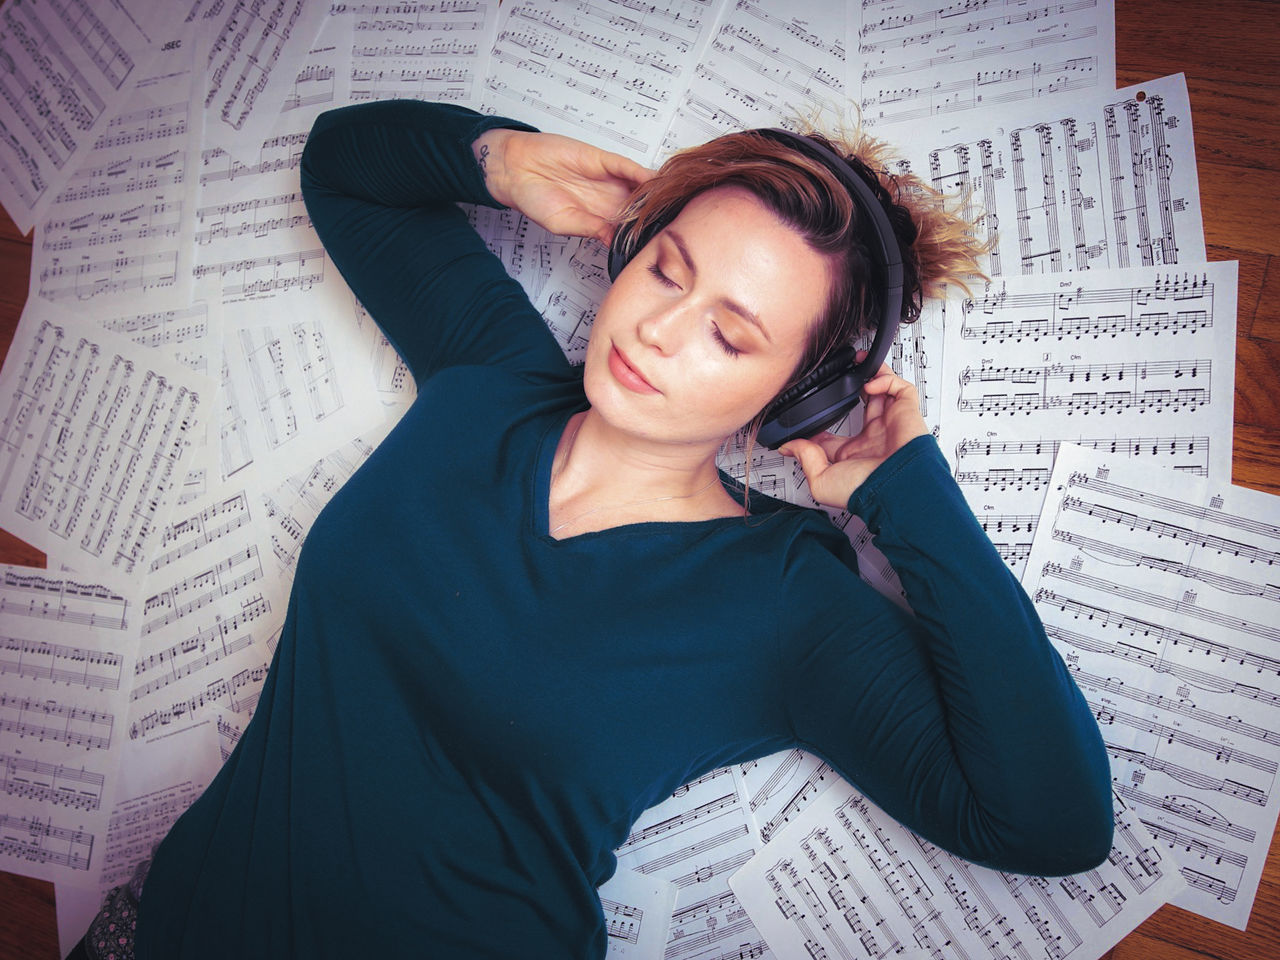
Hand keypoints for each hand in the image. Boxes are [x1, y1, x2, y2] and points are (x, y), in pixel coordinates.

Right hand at [473, 128, 654, 244]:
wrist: (516, 169)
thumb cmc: (533, 198)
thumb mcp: (562, 223)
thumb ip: (591, 229)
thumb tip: (615, 241)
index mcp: (599, 220)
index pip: (629, 230)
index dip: (643, 235)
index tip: (659, 242)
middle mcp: (608, 201)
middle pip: (641, 209)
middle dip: (656, 215)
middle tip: (673, 223)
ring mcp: (608, 181)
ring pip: (640, 187)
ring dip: (654, 195)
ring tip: (670, 203)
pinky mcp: (603, 161)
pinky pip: (628, 167)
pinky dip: (642, 174)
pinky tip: (655, 182)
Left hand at [779, 360, 928, 508]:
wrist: (895, 487)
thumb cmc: (866, 490)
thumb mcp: (821, 480)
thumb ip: (805, 458)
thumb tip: (789, 447)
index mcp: (854, 454)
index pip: (837, 432)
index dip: (823, 419)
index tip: (811, 410)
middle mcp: (873, 437)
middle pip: (863, 404)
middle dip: (853, 386)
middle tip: (841, 374)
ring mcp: (890, 423)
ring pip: (883, 390)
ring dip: (871, 374)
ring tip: (857, 363)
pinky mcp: (906, 412)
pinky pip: (900, 388)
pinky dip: (886, 379)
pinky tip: (870, 384)